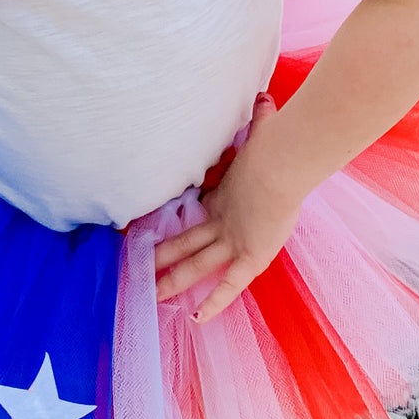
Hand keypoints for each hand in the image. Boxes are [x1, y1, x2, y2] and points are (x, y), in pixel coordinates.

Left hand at [153, 92, 301, 323]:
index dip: (179, 224)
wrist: (283, 160)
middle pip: (185, 241)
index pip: (197, 215)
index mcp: (225, 194)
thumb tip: (265, 99)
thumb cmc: (276, 145)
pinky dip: (214, 302)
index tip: (156, 231)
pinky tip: (195, 318)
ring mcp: (234, 239)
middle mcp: (223, 219)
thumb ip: (264, 117)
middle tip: (135, 266)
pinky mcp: (250, 255)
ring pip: (197, 264)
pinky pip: (229, 284)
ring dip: (174, 280)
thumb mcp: (267, 129)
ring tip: (149, 295)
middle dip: (161, 256)